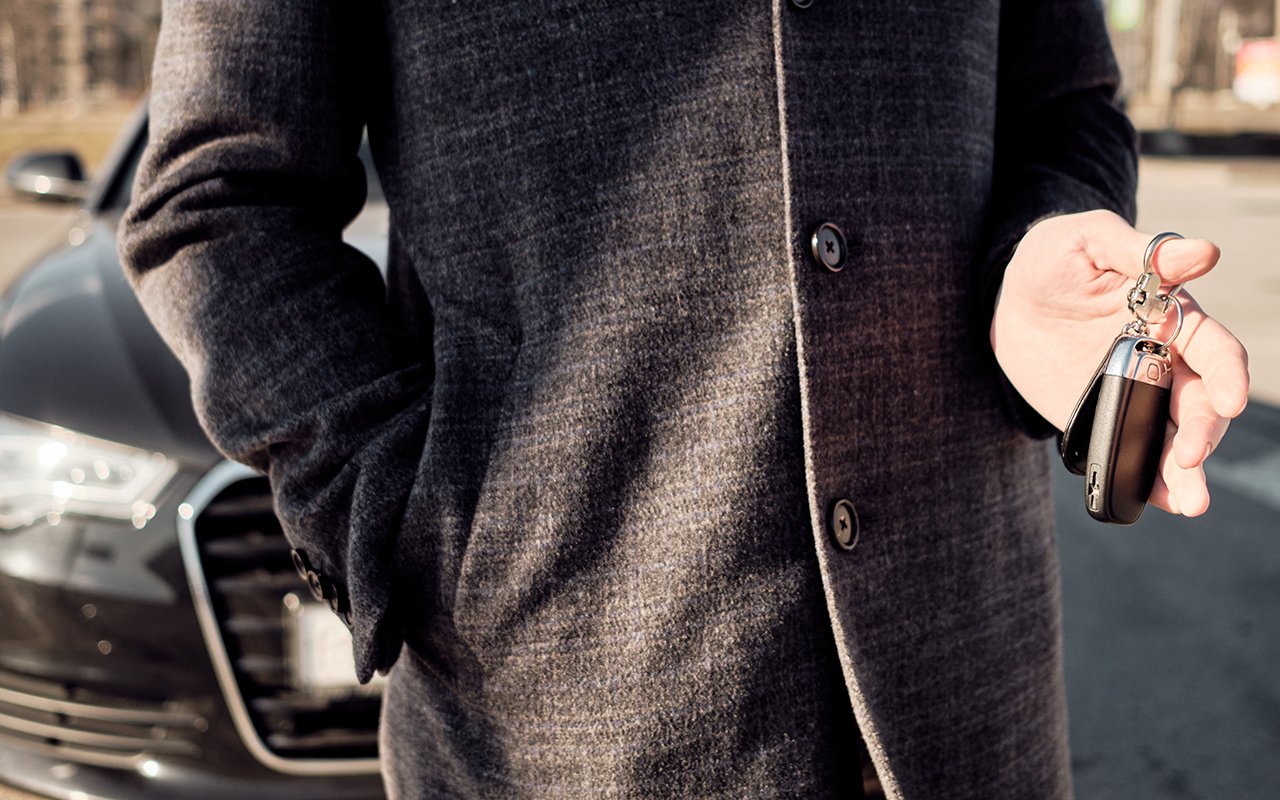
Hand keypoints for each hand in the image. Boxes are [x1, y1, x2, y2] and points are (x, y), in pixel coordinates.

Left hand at [991, 210, 1249, 515]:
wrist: (1007, 295)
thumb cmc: (1055, 256)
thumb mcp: (1089, 241)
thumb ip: (1140, 253)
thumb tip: (1204, 251)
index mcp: (1172, 316)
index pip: (1214, 349)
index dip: (1227, 375)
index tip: (1229, 400)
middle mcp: (1163, 359)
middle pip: (1199, 403)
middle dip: (1202, 434)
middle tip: (1191, 459)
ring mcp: (1134, 392)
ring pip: (1172, 435)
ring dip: (1185, 469)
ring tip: (1190, 502)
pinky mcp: (1102, 415)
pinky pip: (1131, 450)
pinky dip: (1148, 478)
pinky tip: (1159, 501)